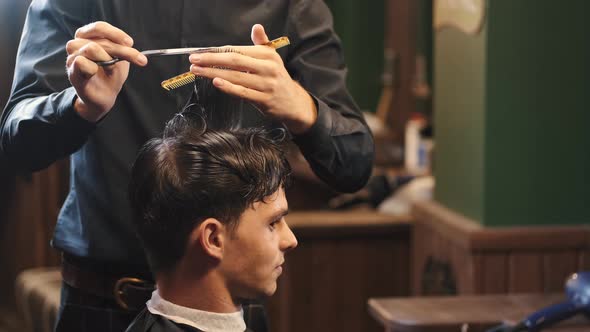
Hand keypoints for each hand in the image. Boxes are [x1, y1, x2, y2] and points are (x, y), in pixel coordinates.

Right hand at [66, 21, 147, 121]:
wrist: (104, 96)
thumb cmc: (111, 74)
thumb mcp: (121, 60)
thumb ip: (121, 49)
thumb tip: (127, 43)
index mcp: (88, 37)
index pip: (99, 27)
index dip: (115, 33)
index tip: (130, 43)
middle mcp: (77, 44)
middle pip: (100, 40)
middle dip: (122, 50)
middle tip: (139, 59)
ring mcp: (72, 58)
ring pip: (92, 48)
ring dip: (108, 59)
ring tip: (112, 68)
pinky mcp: (71, 72)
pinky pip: (81, 62)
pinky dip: (93, 67)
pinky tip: (95, 72)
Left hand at [188, 24, 316, 133]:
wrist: (293, 103)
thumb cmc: (277, 79)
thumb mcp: (273, 58)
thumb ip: (262, 43)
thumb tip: (256, 27)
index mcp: (267, 56)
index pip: (238, 50)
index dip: (218, 51)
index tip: (201, 52)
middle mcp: (268, 68)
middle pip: (235, 61)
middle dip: (211, 59)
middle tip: (194, 59)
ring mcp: (266, 85)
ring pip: (236, 77)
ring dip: (213, 73)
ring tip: (198, 71)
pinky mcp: (264, 100)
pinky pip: (243, 92)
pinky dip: (228, 87)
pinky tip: (216, 82)